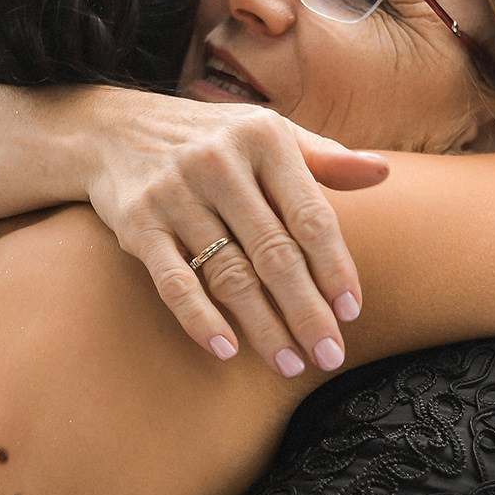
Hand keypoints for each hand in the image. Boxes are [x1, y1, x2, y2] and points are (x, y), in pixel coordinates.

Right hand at [72, 89, 390, 376]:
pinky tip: (226, 350)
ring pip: (229, 274)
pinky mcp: (137, 223)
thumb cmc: (211, 139)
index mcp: (263, 138)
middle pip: (275, 252)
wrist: (112, 129)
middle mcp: (219, 162)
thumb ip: (324, 157)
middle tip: (329, 356)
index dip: (334, 267)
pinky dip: (200, 319)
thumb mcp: (267, 133)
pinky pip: (174, 281)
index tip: (351, 312)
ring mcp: (175, 193)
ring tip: (288, 364)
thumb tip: (381, 173)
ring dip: (262, 326)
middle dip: (306, 311)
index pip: (310, 216)